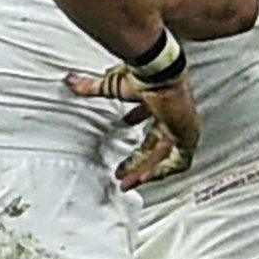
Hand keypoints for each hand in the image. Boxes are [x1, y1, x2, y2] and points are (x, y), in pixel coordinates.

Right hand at [64, 66, 200, 189]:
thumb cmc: (143, 75)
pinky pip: (178, 162)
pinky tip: (140, 179)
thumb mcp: (113, 84)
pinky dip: (158, 172)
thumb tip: (71, 81)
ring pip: (165, 156)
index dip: (136, 120)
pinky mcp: (188, 137)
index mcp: (160, 99)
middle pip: (156, 142)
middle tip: (120, 172)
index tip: (123, 124)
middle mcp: (174, 114)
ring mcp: (183, 126)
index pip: (151, 113)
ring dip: (144, 170)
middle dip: (136, 159)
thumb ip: (92, 86)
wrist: (160, 75)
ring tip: (126, 183)